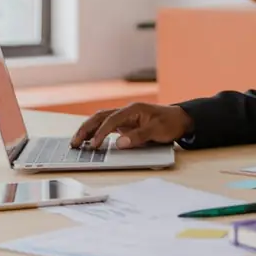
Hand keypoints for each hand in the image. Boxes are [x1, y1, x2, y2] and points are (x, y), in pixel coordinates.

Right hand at [70, 103, 192, 149]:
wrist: (180, 120)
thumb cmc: (170, 123)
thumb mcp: (157, 130)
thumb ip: (139, 136)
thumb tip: (120, 143)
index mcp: (133, 109)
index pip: (111, 120)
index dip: (101, 133)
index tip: (94, 145)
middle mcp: (126, 111)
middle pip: (100, 117)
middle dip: (86, 129)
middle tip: (74, 143)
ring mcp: (124, 117)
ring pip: (100, 121)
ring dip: (88, 130)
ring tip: (76, 143)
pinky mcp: (125, 124)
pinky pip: (106, 127)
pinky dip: (96, 133)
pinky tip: (89, 141)